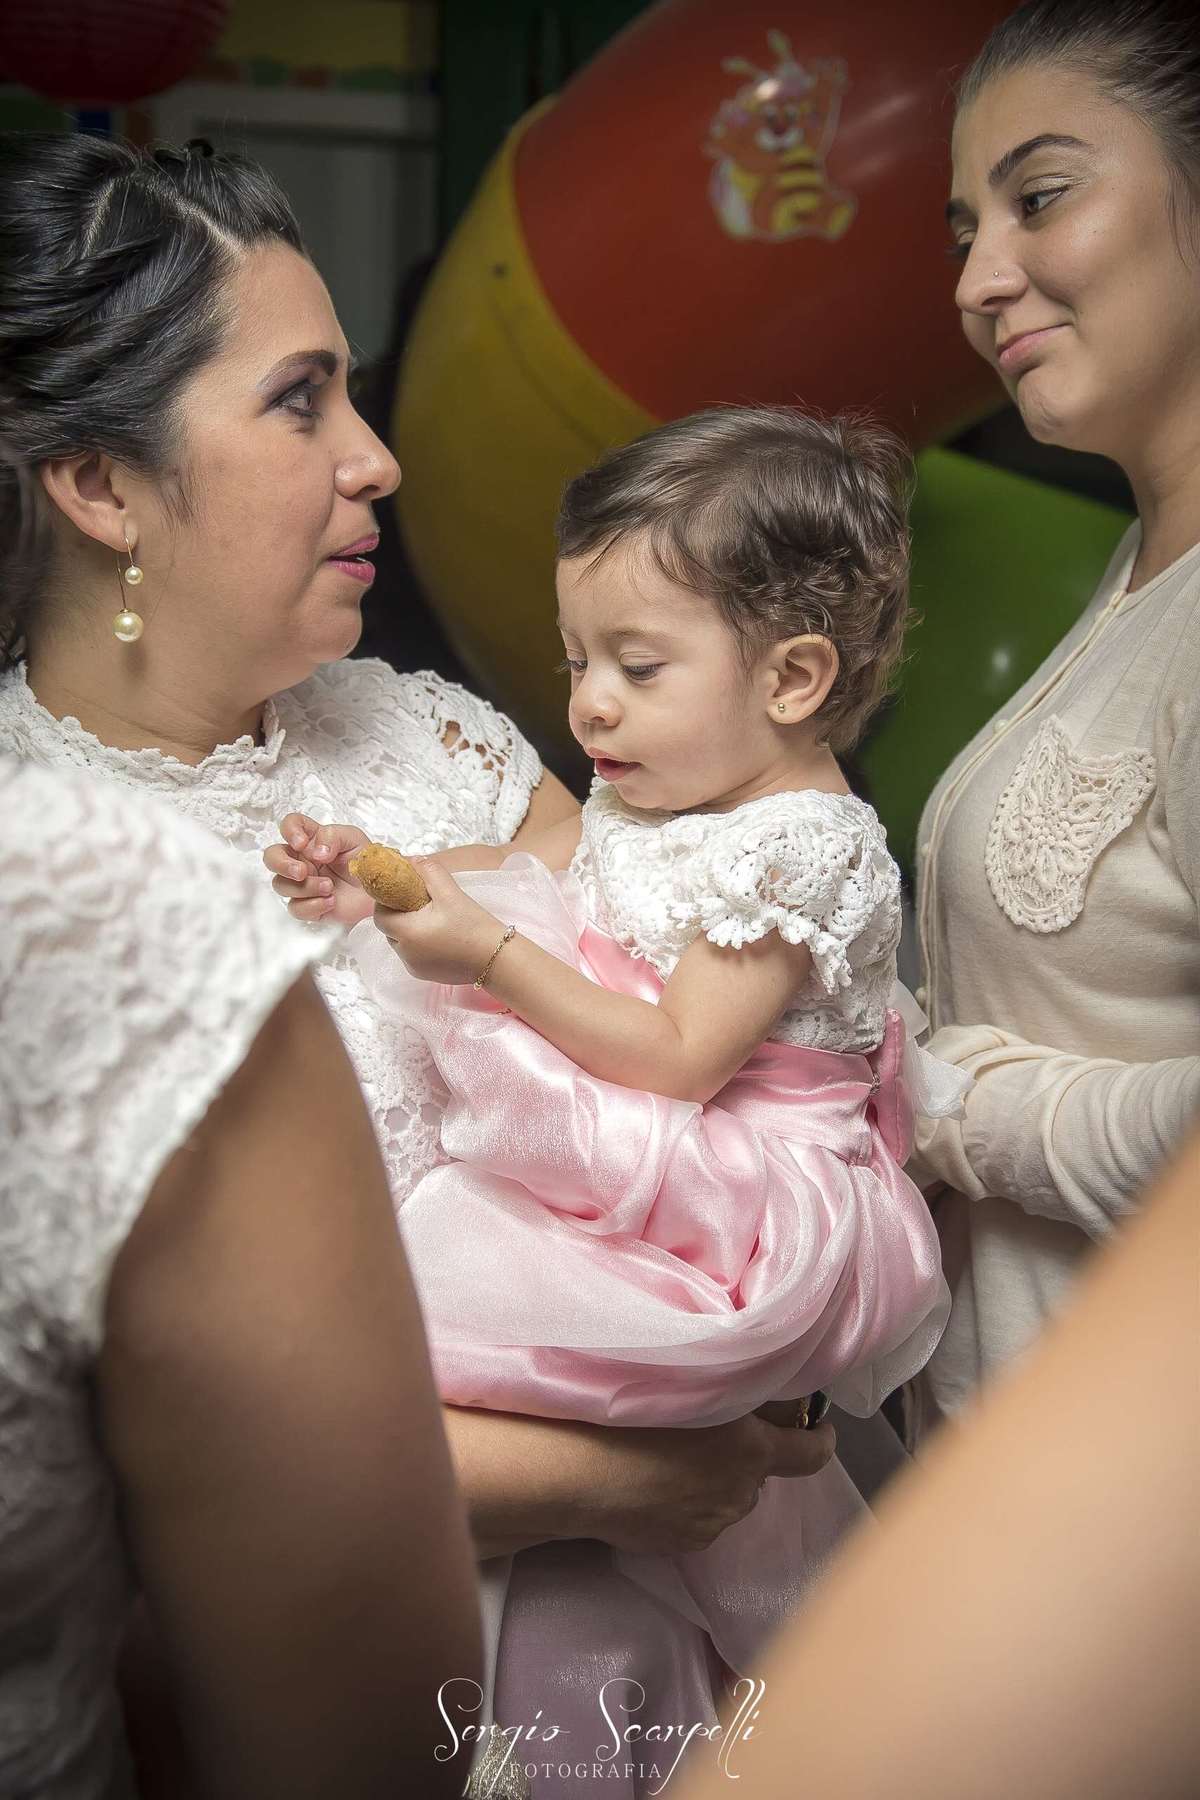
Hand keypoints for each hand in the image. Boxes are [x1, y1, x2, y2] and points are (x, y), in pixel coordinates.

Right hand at [262, 813, 374, 925]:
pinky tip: (331, 901)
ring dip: (305, 887)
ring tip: (330, 887)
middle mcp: (302, 860)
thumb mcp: (354, 840)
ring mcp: (303, 884)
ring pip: (281, 885)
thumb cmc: (366, 863)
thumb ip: (333, 837)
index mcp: (312, 839)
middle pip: (272, 857)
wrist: (380, 892)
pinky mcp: (308, 906)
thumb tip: (316, 852)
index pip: (290, 825)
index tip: (301, 843)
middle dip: (281, 864)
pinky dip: (312, 906)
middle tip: (302, 872)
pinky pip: (295, 908)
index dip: (289, 831)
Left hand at [371, 859, 507, 984]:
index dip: (386, 902)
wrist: (497, 958)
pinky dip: (419, 944)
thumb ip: (429, 871)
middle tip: (419, 903)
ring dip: (408, 930)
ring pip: (400, 944)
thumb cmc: (474, 925)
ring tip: (431, 919)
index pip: (380, 915)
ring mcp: (415, 967)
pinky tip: (439, 936)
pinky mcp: (426, 975)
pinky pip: (413, 956)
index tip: (403, 892)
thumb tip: (412, 860)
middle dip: (398, 915)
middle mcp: (405, 954)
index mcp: (407, 933)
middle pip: (389, 930)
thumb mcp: (451, 892)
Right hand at [579, 1413, 836, 1556]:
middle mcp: (741, 1492)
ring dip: (715, 1479)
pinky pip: (698, 1518)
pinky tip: (653, 1483)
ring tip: (672, 1457)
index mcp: (752, 1451)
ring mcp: (711, 1524)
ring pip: (727, 1496)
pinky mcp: (681, 1545)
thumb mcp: (697, 1387)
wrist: (582, 1473)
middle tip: (712, 1429)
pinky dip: (687, 1501)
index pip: (811, 1454)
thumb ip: (740, 1394)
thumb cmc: (635, 1415)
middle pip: (759, 1472)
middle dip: (747, 1454)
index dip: (822, 1439)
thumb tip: (771, 1401)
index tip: (822, 1428)